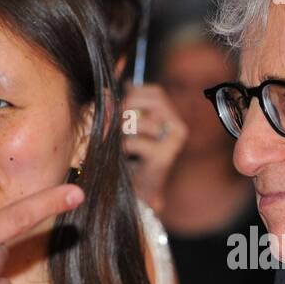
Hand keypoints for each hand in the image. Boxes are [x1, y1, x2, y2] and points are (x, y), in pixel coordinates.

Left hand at [120, 83, 186, 215]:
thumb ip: (118, 107)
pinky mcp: (165, 156)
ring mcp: (174, 141)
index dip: (134, 95)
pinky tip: (126, 157)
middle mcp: (177, 127)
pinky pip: (135, 142)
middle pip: (151, 102)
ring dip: (124, 131)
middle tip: (117, 125)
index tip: (121, 108)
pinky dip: (124, 148)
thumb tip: (107, 91)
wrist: (138, 191)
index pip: (155, 92)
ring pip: (142, 121)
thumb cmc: (129, 157)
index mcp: (170, 117)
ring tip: (122, 143)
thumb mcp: (124, 126)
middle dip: (128, 109)